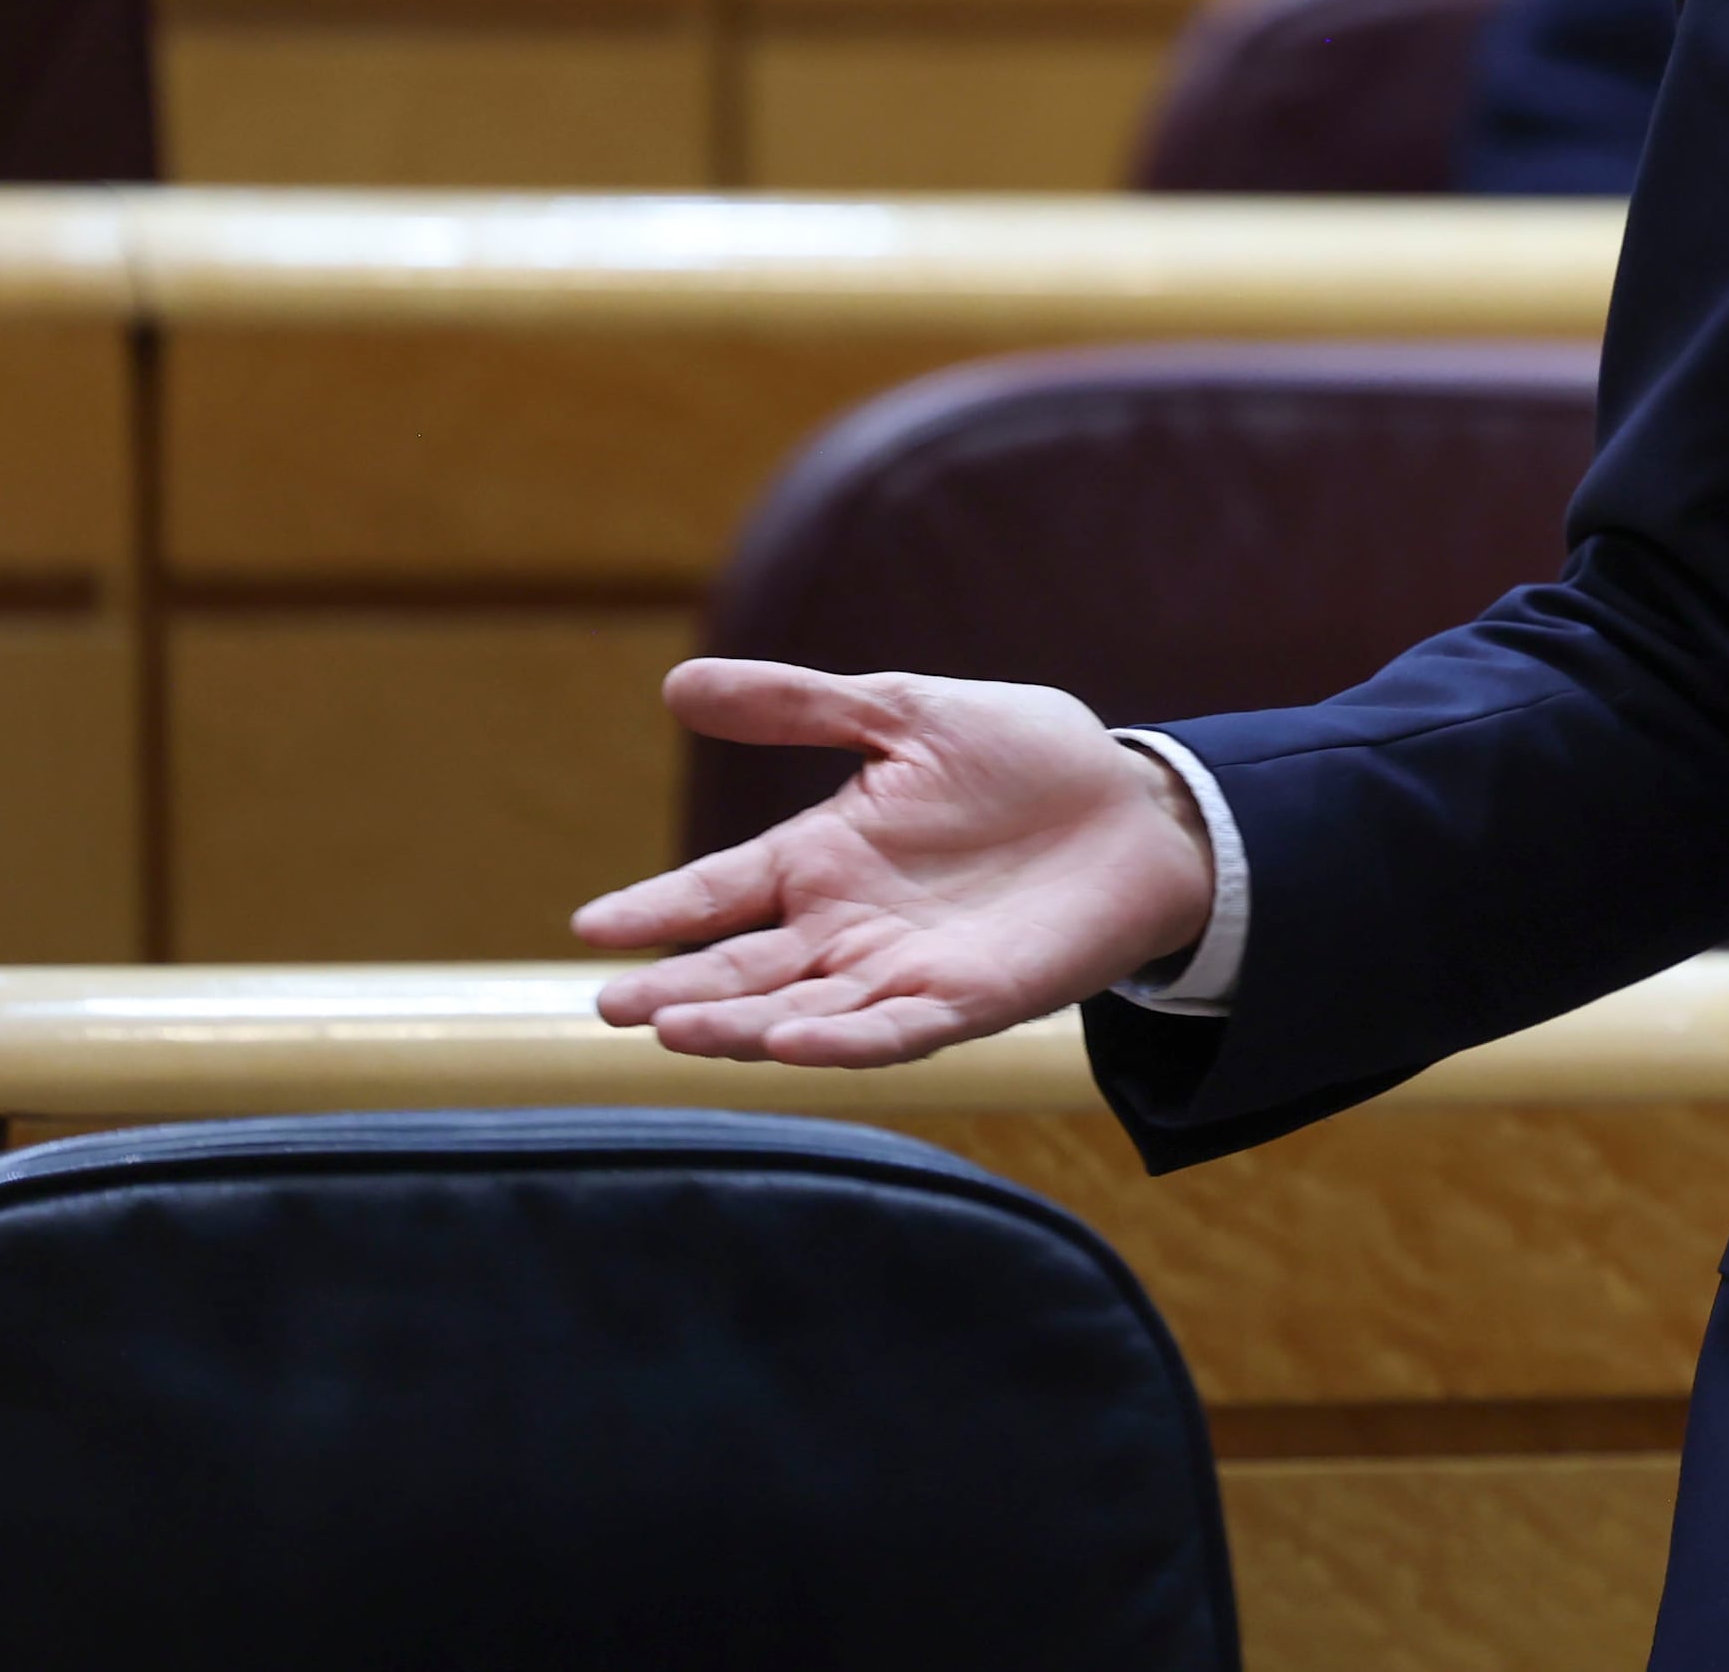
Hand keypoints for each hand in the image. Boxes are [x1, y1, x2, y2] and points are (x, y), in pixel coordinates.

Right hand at [575, 662, 1217, 1067]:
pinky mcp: (969, 1000)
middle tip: (611, 1008)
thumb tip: (680, 684)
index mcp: (822, 857)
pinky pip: (895, 1030)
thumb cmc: (1026, 758)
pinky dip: (844, 1040)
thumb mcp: (908, 712)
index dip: (655, 911)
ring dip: (741, 1025)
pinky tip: (794, 1042)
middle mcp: (847, 925)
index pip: (718, 890)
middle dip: (679, 990)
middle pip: (745, 966)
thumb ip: (802, 707)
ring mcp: (903, 969)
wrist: (1139, 803)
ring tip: (676, 1031)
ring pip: (802, 1009)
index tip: (589, 927)